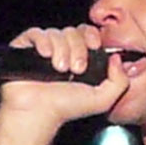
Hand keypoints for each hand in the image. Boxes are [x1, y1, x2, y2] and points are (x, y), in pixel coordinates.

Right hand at [1, 24, 128, 124]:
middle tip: (76, 70)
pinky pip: (36, 33)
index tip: (94, 47)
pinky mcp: (25, 48)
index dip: (92, 36)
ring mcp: (44, 49)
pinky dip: (43, 42)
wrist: (38, 113)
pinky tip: (45, 56)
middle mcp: (62, 51)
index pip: (88, 33)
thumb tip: (117, 59)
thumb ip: (120, 82)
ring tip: (60, 70)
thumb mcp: (103, 100)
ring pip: (56, 33)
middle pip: (73, 31)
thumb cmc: (66, 108)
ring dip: (61, 50)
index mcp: (80, 58)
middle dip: (77, 49)